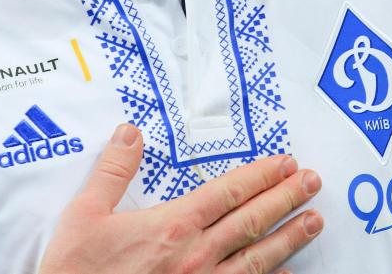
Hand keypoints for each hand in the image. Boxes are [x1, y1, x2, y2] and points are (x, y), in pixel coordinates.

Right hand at [38, 124, 322, 273]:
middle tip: (314, 181)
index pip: (228, 192)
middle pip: (252, 221)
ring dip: (290, 238)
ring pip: (257, 259)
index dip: (261, 175)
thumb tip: (130, 132)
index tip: (285, 163)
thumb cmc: (76, 271)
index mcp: (172, 226)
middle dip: (286, 198)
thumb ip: (112, 170)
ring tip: (316, 221)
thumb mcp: (84, 215)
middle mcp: (196, 255)